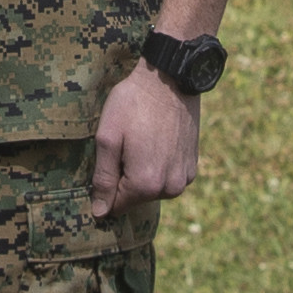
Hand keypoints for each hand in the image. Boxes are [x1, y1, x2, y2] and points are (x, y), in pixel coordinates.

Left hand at [90, 60, 199, 216]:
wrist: (170, 79)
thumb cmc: (133, 104)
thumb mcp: (107, 138)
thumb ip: (103, 179)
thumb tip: (100, 213)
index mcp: (145, 184)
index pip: (116, 205)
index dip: (106, 184)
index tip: (110, 157)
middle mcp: (169, 188)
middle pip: (135, 198)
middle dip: (126, 177)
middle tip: (126, 144)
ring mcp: (184, 178)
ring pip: (153, 189)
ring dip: (144, 172)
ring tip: (142, 140)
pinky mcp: (192, 166)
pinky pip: (169, 178)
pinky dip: (160, 165)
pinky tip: (156, 141)